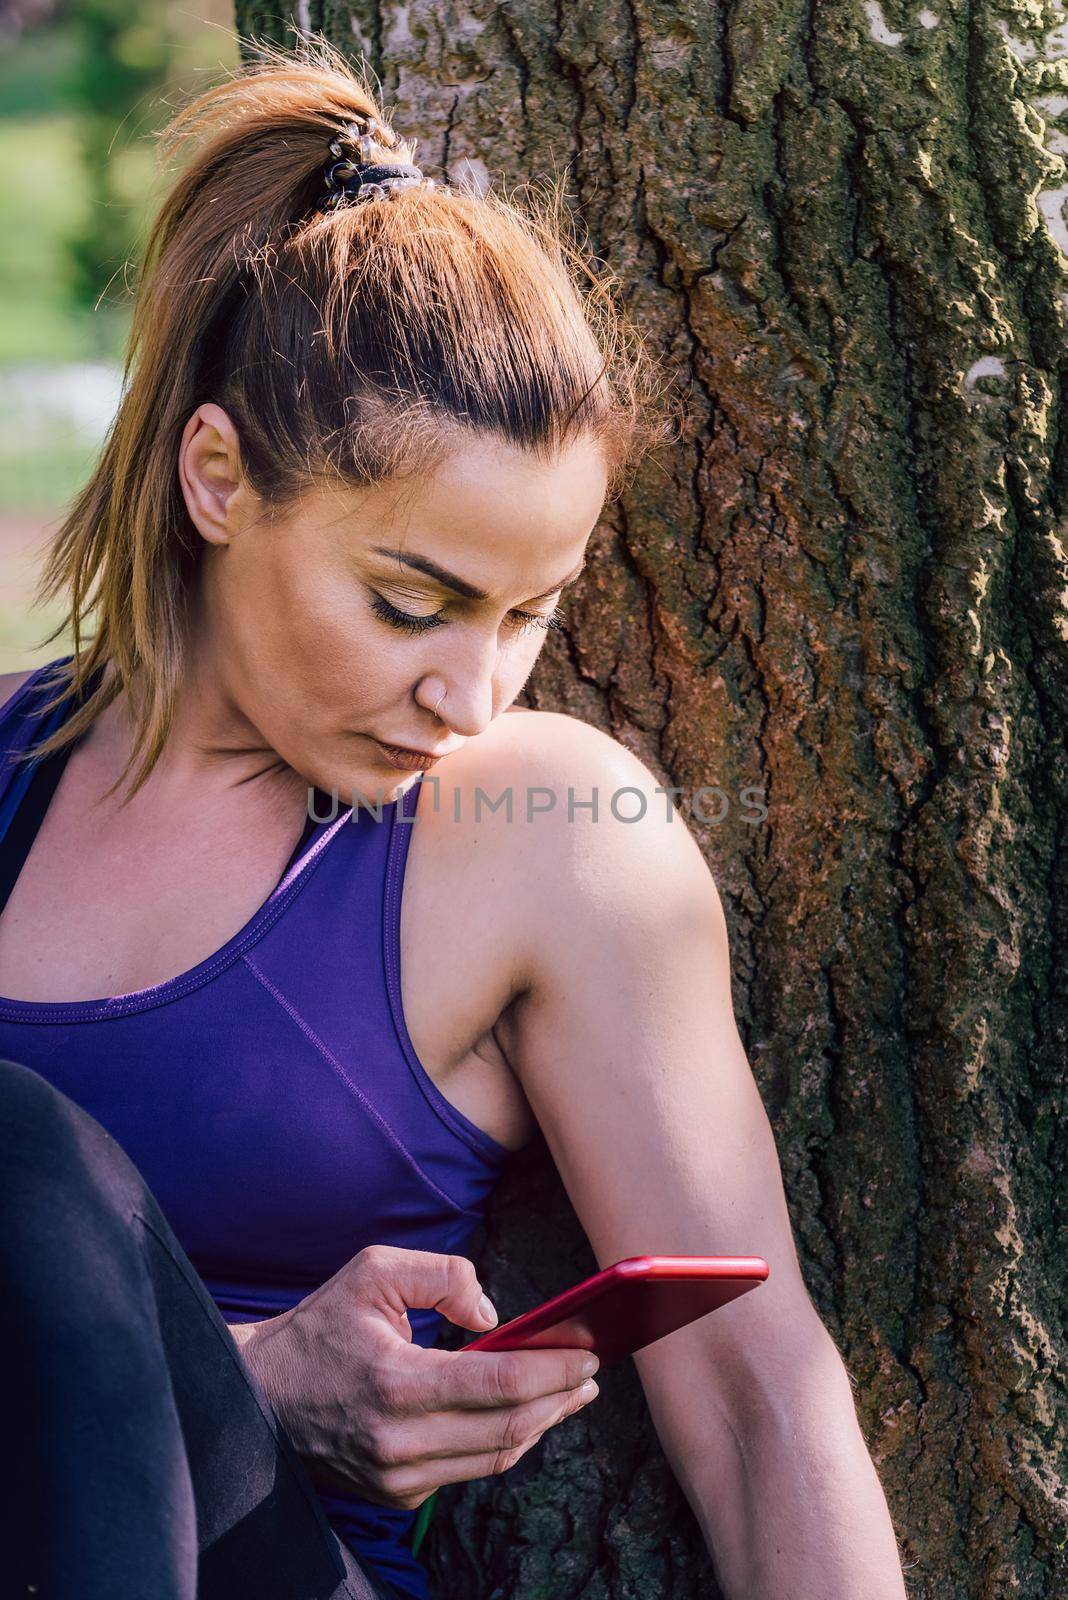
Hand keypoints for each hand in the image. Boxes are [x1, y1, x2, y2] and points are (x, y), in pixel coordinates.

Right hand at [231, 1245, 599, 1510]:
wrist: (256, 1397)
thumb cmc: (318, 1328)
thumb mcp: (372, 1272)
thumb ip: (442, 1275)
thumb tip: (493, 1315)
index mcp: (395, 1384)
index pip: (498, 1384)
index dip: (553, 1370)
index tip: (589, 1354)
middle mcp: (399, 1443)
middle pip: (508, 1428)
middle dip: (559, 1399)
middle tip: (592, 1373)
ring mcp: (397, 1479)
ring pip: (494, 1457)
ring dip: (540, 1425)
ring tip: (570, 1394)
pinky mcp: (395, 1496)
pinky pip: (468, 1470)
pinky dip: (502, 1441)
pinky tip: (522, 1415)